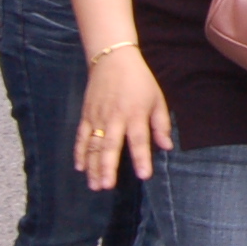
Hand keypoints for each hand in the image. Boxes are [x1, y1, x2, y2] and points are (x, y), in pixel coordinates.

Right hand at [77, 49, 172, 187]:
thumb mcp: (157, 99)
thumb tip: (167, 147)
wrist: (112, 59)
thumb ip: (162, 124)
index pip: (139, 140)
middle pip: (110, 146)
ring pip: (93, 146)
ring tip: (94, 185)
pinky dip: (79, 153)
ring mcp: (97, 117)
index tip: (144, 175)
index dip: (142, 158)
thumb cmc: (139, 80)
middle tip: (107, 186)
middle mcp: (115, 118)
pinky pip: (81, 137)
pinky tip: (80, 168)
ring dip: (92, 166)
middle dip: (108, 167)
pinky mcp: (86, 115)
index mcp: (135, 114)